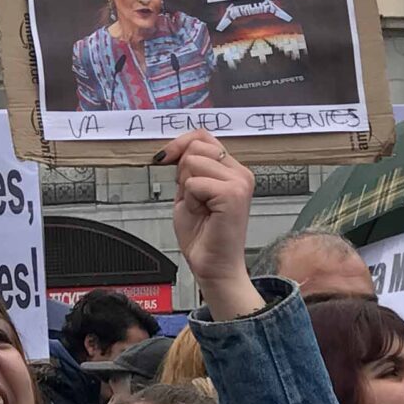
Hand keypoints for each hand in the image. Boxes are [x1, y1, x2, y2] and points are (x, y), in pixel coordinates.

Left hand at [156, 131, 263, 320]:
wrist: (214, 267)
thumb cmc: (203, 236)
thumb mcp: (189, 193)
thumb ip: (187, 170)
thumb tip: (174, 149)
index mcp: (233, 170)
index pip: (203, 136)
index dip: (179, 144)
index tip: (163, 158)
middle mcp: (241, 172)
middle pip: (196, 146)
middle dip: (182, 171)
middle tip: (192, 198)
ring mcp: (239, 182)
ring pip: (192, 162)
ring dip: (187, 188)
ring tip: (200, 208)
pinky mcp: (233, 194)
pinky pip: (194, 183)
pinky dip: (190, 200)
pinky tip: (203, 214)